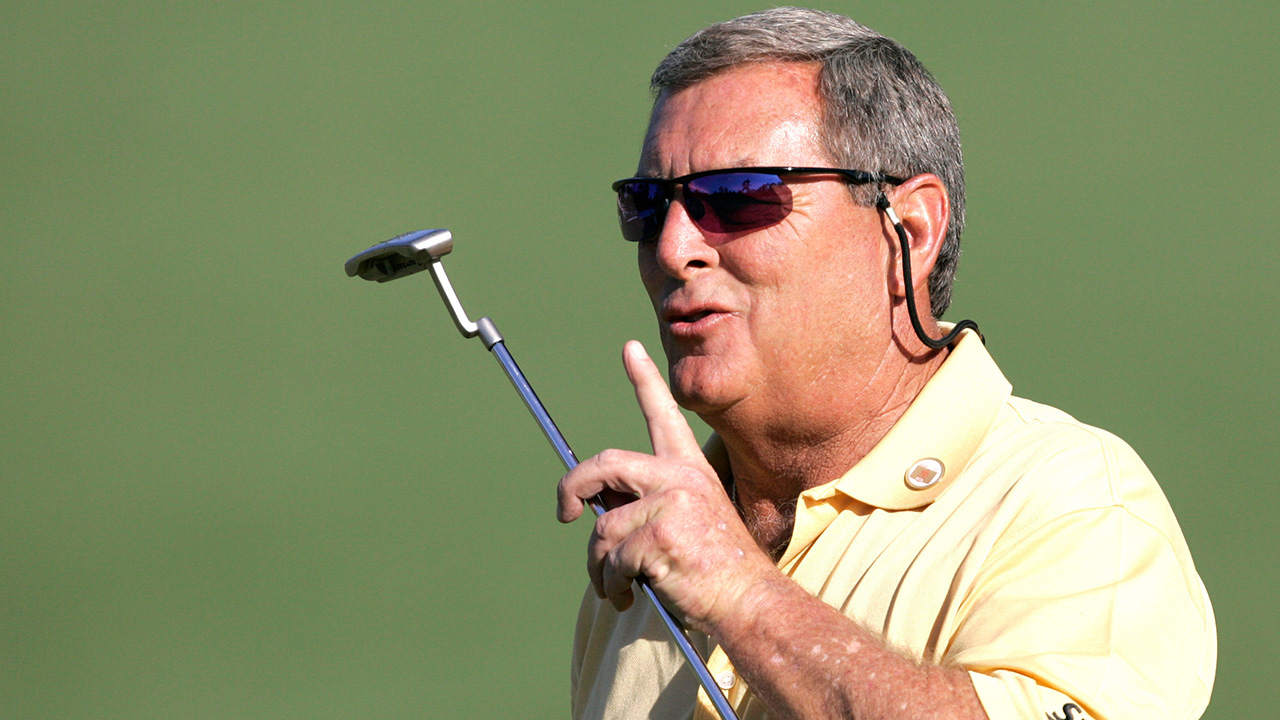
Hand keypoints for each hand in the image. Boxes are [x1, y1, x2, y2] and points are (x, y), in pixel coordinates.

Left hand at [557, 341, 775, 633]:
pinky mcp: (659, 536)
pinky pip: (611, 560)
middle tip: (566, 514)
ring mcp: (671, 504)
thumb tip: (594, 507)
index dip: (644, 379)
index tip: (630, 348)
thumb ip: (648, 503)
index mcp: (689, 469)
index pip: (664, 413)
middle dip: (572, 487)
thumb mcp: (688, 521)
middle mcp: (680, 477)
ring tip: (613, 585)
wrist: (748, 600)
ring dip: (597, 565)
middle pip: (604, 463)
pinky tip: (627, 595)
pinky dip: (611, 584)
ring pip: (602, 527)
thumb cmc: (715, 569)